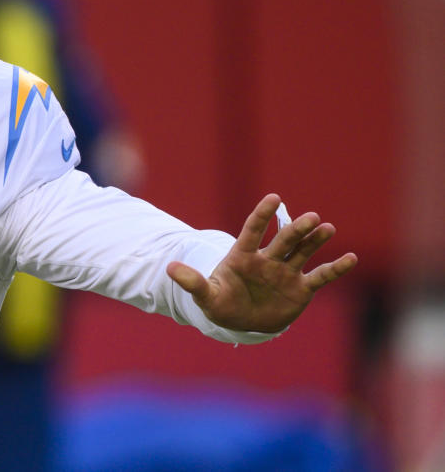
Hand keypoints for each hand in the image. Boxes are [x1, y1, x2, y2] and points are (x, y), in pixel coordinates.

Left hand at [166, 194, 357, 332]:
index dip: (263, 215)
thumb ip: (192, 282)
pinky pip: (320, 276)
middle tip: (311, 218)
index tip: (274, 198)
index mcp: (243, 256)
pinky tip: (349, 258)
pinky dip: (334, 268)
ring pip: (302, 252)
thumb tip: (170, 269)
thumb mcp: (206, 295)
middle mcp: (267, 260)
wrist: (240, 321)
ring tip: (327, 227)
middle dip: (296, 229)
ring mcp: (285, 272)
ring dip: (315, 240)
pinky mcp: (300, 289)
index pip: (253, 230)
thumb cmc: (221, 304)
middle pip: (283, 240)